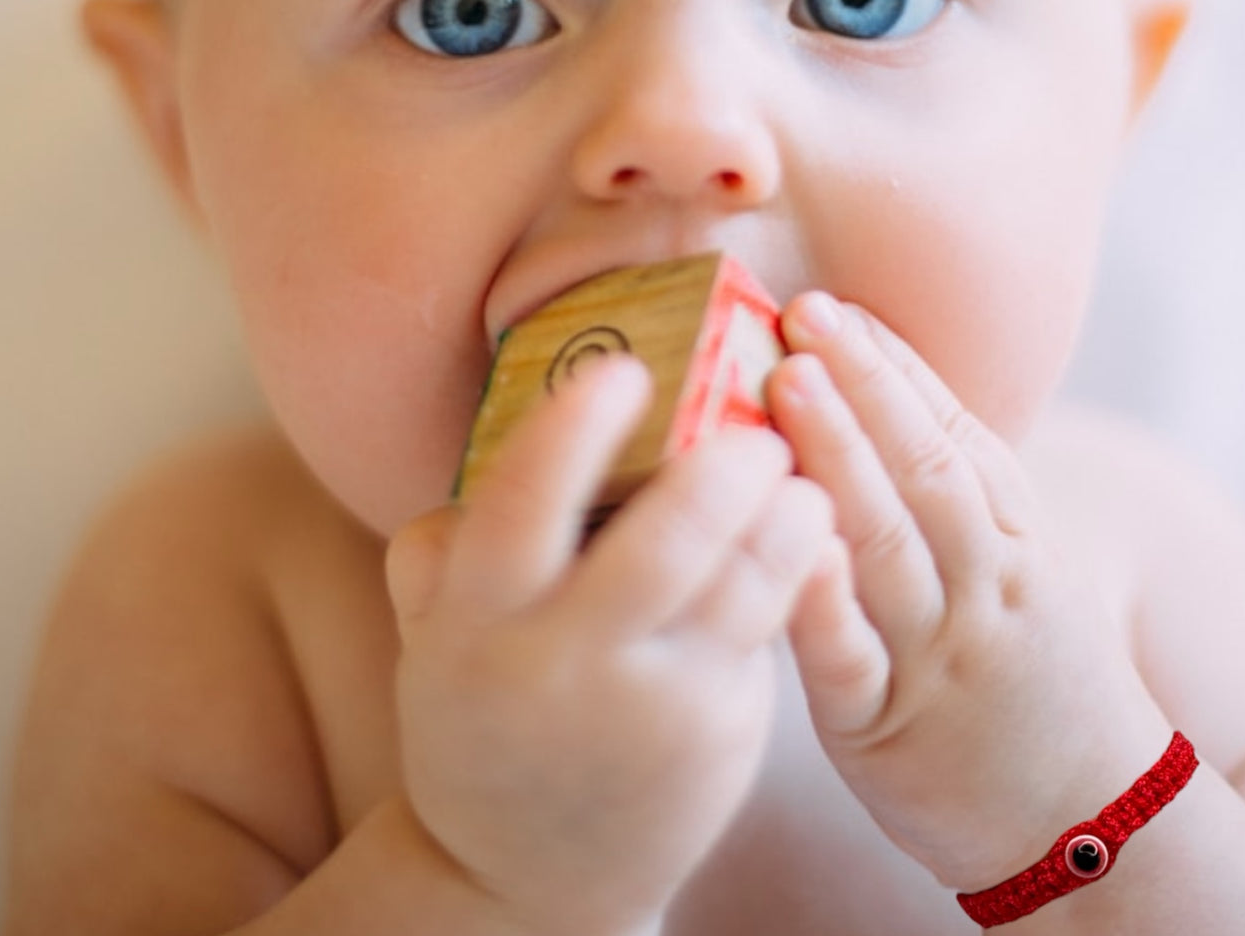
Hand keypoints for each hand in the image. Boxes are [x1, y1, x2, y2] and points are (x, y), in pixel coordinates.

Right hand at [386, 355, 833, 935]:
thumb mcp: (435, 641)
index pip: (523, 506)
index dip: (575, 431)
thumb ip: (442, 554)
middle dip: (723, 470)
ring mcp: (652, 707)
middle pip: (665, 545)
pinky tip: (810, 530)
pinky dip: (799, 567)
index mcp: (479, 623)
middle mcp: (565, 664)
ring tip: (799, 476)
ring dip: (787, 516)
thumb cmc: (485, 718)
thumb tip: (483, 461)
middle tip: (754, 425)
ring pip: (742, 586)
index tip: (624, 370)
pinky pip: (769, 629)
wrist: (530, 874)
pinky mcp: (720, 733)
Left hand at [768, 294, 1172, 891]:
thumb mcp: (1025, 571)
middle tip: (805, 315)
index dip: (894, 366)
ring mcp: (935, 654)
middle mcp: (982, 585)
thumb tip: (880, 395)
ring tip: (790, 382)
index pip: (956, 434)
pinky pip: (850, 656)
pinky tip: (791, 539)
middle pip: (925, 470)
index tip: (839, 306)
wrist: (1092, 824)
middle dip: (864, 385)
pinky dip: (824, 598)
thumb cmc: (1031, 673)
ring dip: (840, 455)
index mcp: (1014, 540)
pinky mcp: (882, 725)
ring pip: (888, 542)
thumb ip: (960, 494)